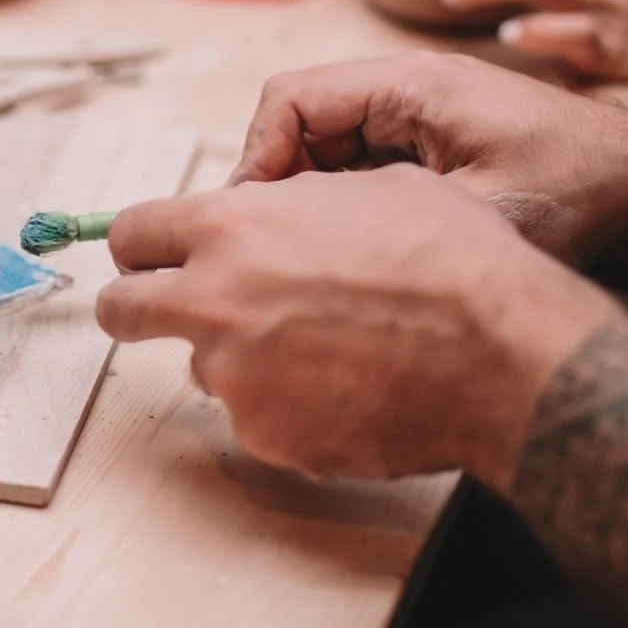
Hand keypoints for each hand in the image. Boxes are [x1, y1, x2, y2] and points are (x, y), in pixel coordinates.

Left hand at [96, 167, 618, 486]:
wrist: (504, 353)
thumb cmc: (451, 261)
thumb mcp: (366, 191)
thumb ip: (287, 204)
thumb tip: (260, 210)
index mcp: (231, 229)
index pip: (134, 232)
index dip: (143, 245)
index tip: (150, 258)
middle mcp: (215, 302)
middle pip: (123, 309)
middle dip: (139, 306)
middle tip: (172, 309)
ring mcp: (236, 377)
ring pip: (203, 366)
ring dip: (239, 358)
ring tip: (322, 349)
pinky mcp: (267, 436)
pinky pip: (257, 416)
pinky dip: (289, 406)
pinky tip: (349, 388)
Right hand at [228, 51, 627, 261]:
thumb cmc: (580, 192)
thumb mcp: (472, 213)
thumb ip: (374, 216)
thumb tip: (289, 238)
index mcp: (411, 85)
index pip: (289, 99)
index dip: (256, 158)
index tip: (252, 219)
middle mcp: (409, 87)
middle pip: (300, 120)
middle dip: (279, 182)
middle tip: (276, 246)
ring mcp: (421, 111)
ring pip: (328, 144)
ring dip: (313, 195)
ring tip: (317, 254)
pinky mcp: (435, 138)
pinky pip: (363, 160)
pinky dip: (348, 200)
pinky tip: (360, 248)